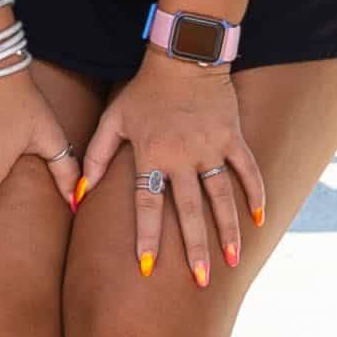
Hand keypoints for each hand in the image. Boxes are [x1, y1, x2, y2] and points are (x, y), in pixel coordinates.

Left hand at [85, 52, 260, 287]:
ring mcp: (211, 148)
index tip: (147, 267)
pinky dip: (256, 194)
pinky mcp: (232, 138)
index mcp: (151, 153)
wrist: (184, 57)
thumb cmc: (144, 92)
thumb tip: (77, 195)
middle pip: (189, 210)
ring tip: (232, 261)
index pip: (147, 204)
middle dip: (194, 247)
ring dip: (227, 231)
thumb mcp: (113, 120)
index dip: (147, 236)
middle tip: (200, 279)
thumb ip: (95, 157)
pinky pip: (247, 171)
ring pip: (221, 197)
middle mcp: (182, 156)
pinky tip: (260, 221)